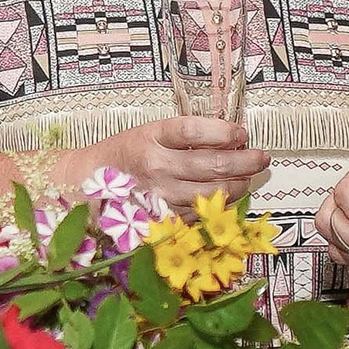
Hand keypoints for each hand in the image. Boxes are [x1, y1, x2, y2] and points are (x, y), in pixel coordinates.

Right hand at [88, 117, 268, 212]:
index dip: (223, 131)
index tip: (241, 133)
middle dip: (246, 161)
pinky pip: (201, 213)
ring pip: (213, 193)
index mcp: (151, 137)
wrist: (87, 184)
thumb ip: (185, 136)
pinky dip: (220, 203)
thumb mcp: (149, 132)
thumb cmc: (125, 154)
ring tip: (248, 177)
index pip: (193, 130)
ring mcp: (160, 195)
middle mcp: (156, 166)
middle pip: (212, 165)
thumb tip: (231, 139)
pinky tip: (228, 195)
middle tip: (261, 157)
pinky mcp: (162, 218)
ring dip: (239, 184)